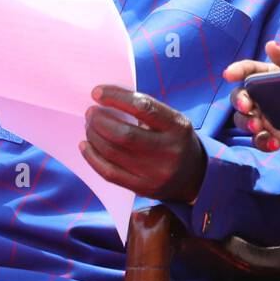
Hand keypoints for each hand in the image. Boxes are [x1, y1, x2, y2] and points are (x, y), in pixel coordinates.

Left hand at [81, 85, 206, 202]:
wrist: (194, 176)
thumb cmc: (175, 140)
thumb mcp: (172, 121)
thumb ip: (146, 111)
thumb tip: (107, 100)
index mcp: (178, 127)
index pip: (143, 107)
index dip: (116, 97)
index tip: (97, 93)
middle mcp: (168, 150)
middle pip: (124, 134)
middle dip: (100, 121)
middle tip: (90, 113)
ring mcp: (156, 172)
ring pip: (113, 152)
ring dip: (94, 136)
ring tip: (89, 126)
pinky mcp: (144, 188)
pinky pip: (110, 172)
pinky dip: (93, 157)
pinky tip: (85, 146)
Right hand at [224, 41, 279, 154]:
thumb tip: (271, 45)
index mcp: (266, 76)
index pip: (247, 70)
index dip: (236, 70)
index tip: (229, 74)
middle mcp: (259, 97)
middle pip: (238, 97)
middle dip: (239, 101)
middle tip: (247, 106)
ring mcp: (263, 118)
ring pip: (242, 120)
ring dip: (247, 123)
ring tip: (258, 126)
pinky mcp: (271, 136)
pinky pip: (259, 141)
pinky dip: (263, 142)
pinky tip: (274, 143)